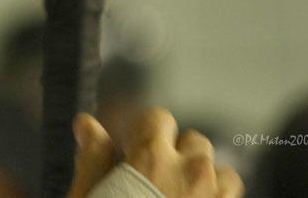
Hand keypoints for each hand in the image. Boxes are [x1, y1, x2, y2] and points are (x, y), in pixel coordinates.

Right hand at [68, 108, 244, 196]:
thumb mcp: (87, 197)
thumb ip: (93, 157)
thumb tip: (86, 122)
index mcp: (151, 158)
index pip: (159, 118)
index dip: (144, 133)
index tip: (133, 152)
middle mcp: (191, 172)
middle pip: (195, 142)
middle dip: (176, 154)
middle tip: (154, 181)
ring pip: (222, 171)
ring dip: (204, 179)